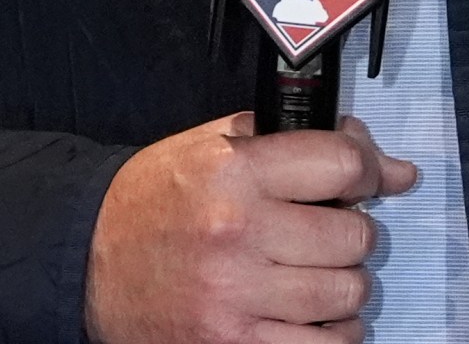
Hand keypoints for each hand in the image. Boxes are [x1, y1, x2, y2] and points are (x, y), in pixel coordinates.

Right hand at [85, 112, 416, 343]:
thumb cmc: (154, 201)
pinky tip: (309, 317)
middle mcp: (236, 231)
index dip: (369, 170)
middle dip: (350, 233)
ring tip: (313, 277)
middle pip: (353, 235)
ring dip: (341, 287)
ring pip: (346, 294)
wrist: (85, 260)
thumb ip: (293, 143)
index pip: (342, 165)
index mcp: (233, 172)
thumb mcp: (214, 147)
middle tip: (326, 235)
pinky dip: (330, 334)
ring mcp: (234, 296)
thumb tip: (384, 164)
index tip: (370, 181)